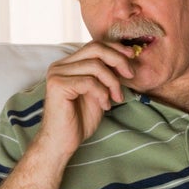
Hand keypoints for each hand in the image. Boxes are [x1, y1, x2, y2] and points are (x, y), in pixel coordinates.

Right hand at [40, 41, 136, 156]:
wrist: (62, 143)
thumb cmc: (79, 121)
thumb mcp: (98, 93)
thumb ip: (106, 75)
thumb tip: (126, 59)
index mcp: (68, 64)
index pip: (94, 46)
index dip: (115, 48)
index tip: (132, 57)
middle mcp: (60, 65)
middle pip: (95, 49)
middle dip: (118, 60)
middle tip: (131, 75)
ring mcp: (57, 74)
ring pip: (95, 66)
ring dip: (112, 82)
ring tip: (116, 99)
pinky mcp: (58, 85)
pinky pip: (89, 82)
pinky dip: (102, 93)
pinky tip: (105, 106)